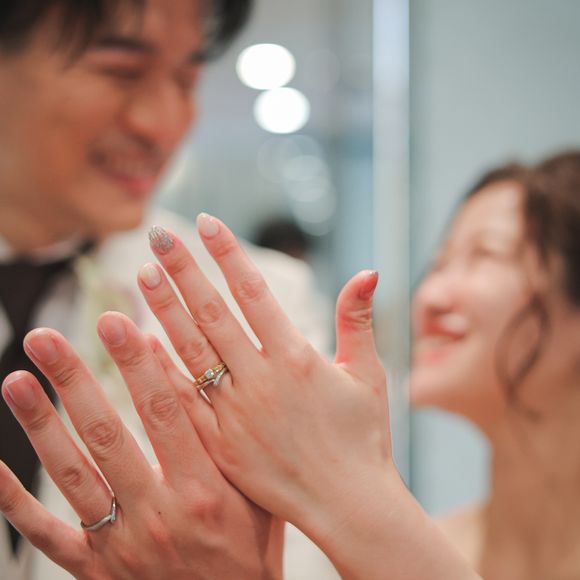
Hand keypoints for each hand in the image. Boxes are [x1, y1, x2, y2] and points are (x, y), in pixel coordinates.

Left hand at [0, 316, 282, 579]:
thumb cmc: (249, 548)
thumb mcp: (255, 492)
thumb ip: (224, 436)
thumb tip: (186, 374)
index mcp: (204, 491)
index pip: (165, 413)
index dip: (138, 364)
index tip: (115, 322)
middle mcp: (159, 516)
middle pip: (107, 434)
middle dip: (74, 380)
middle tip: (46, 339)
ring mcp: (121, 544)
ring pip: (72, 474)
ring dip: (41, 424)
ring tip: (16, 380)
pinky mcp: (95, 569)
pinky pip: (46, 534)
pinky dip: (12, 502)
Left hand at [144, 217, 391, 536]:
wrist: (348, 505)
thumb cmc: (363, 437)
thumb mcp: (368, 374)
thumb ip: (358, 319)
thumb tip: (367, 271)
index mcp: (298, 357)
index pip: (254, 292)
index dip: (228, 254)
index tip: (205, 222)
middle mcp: (262, 379)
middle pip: (213, 314)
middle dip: (185, 271)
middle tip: (159, 236)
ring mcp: (237, 412)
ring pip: (192, 351)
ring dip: (165, 309)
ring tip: (143, 274)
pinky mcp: (222, 444)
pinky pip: (185, 400)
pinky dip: (163, 369)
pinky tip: (142, 341)